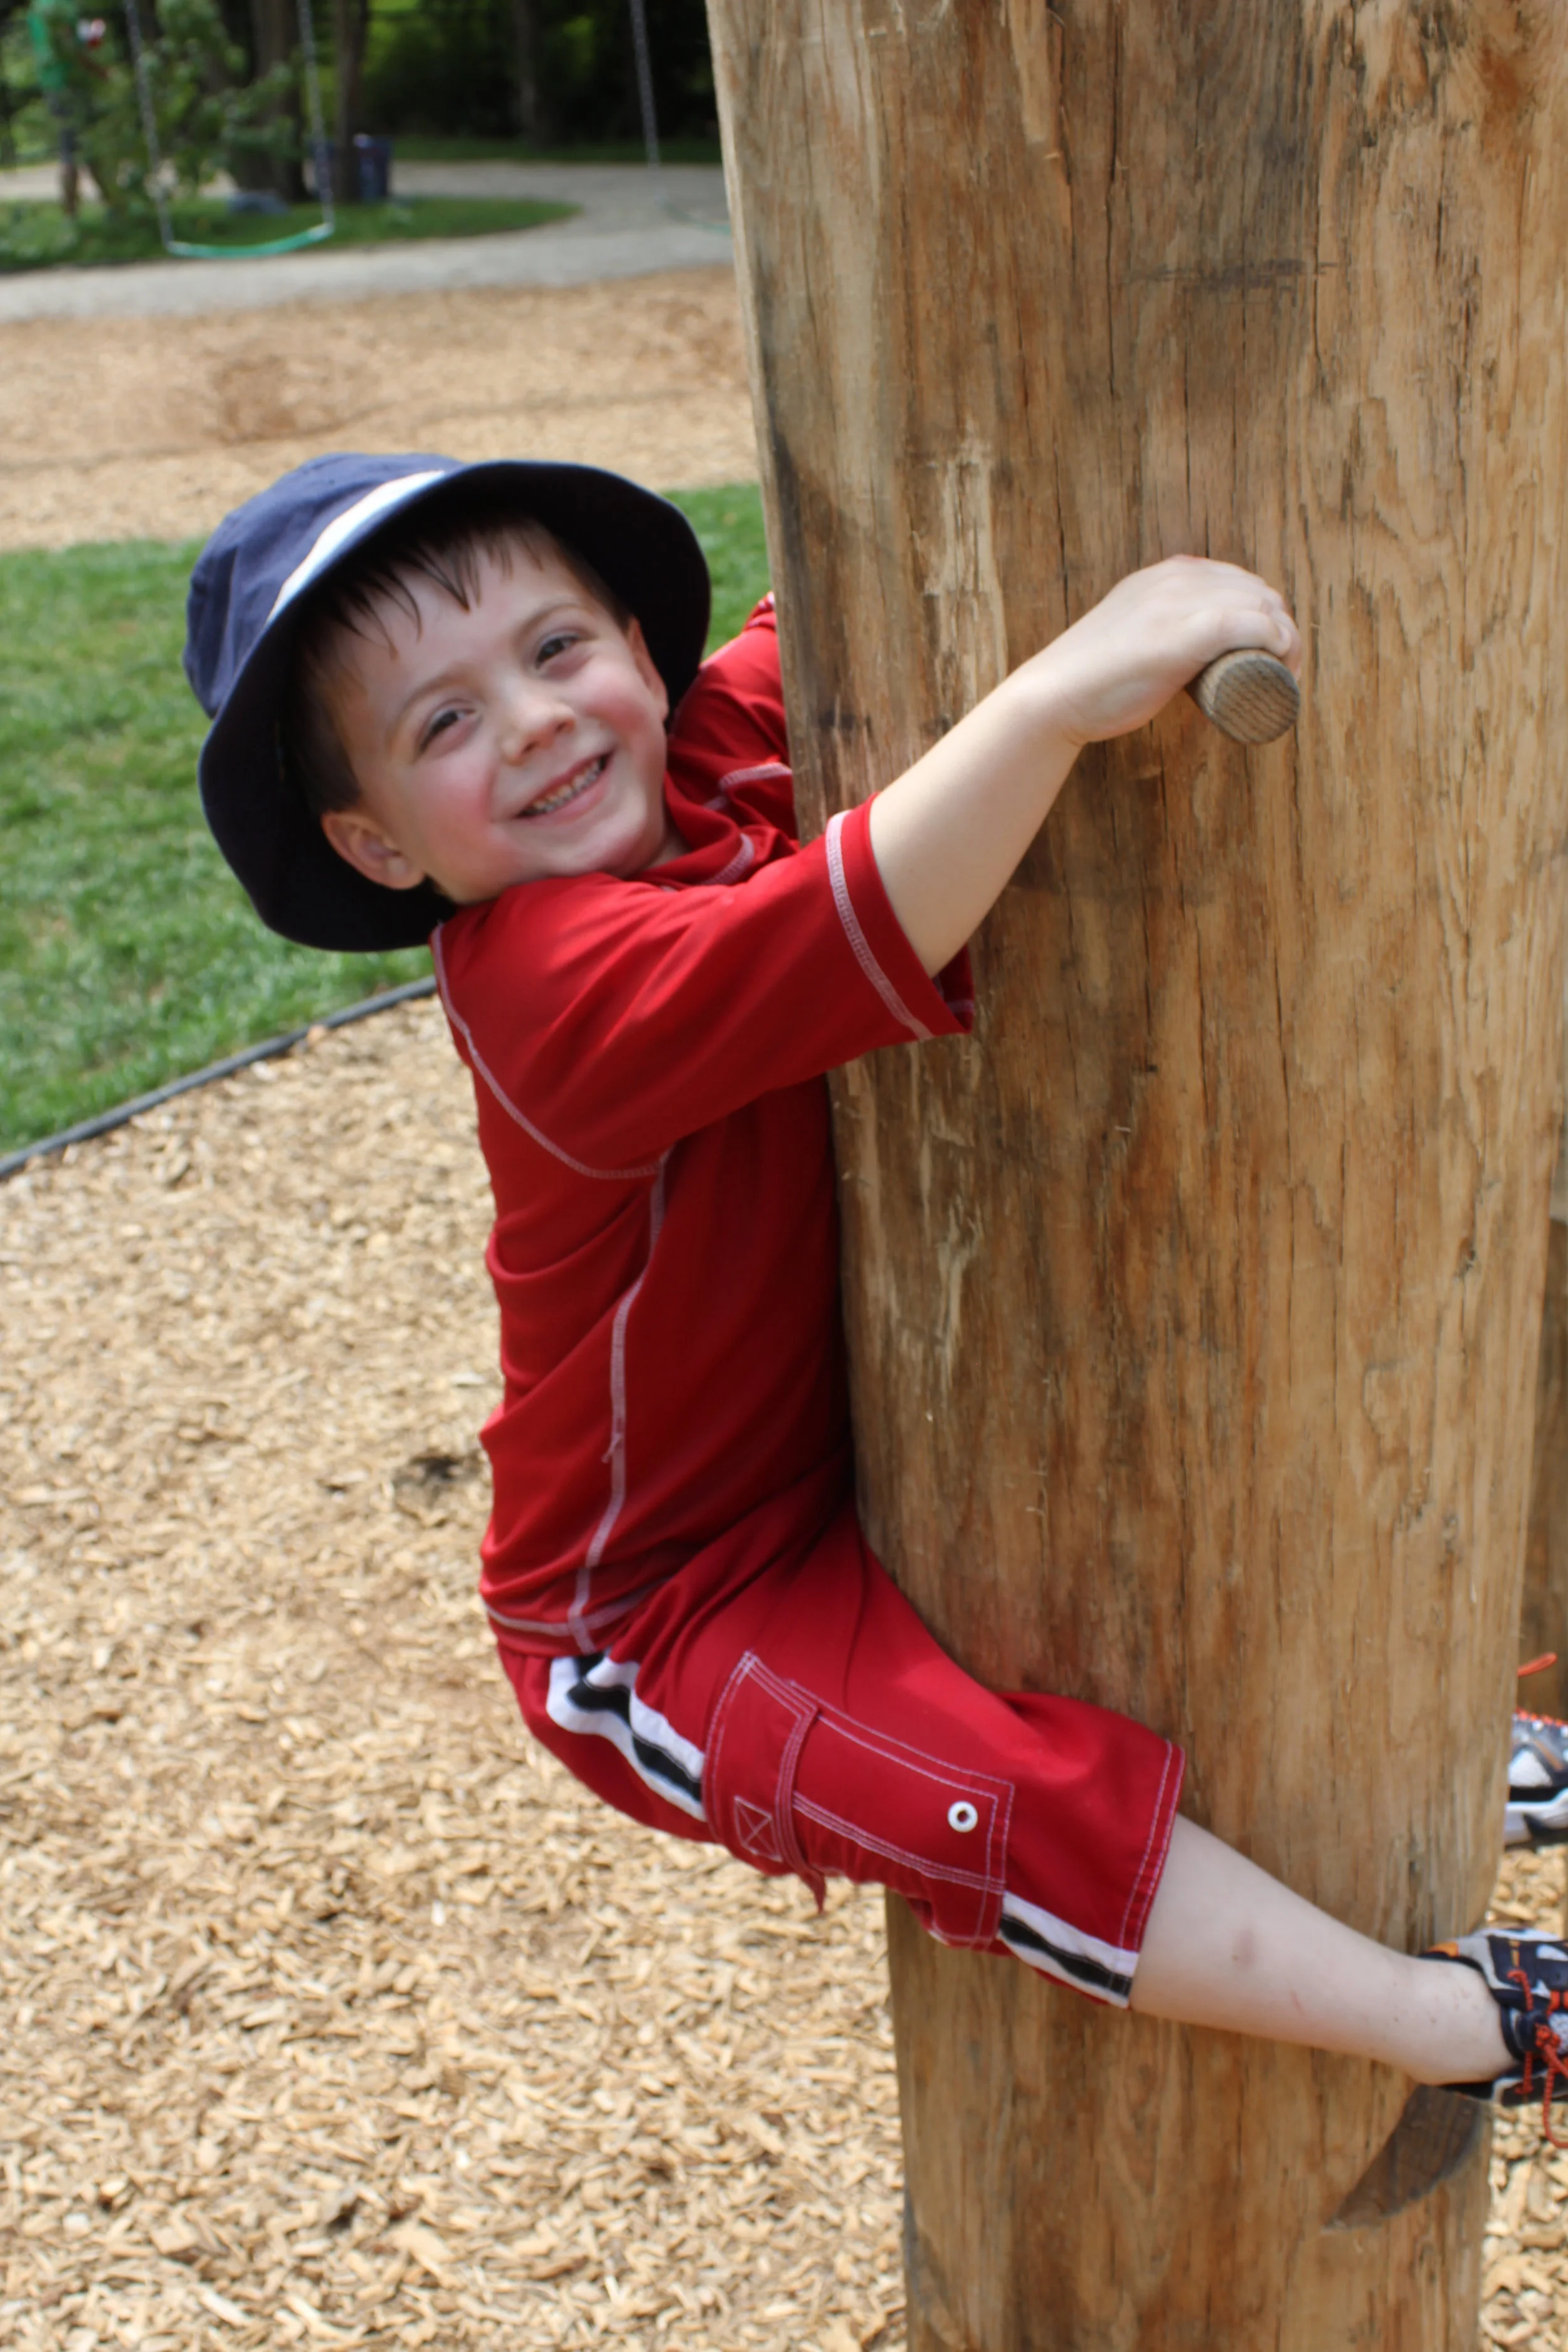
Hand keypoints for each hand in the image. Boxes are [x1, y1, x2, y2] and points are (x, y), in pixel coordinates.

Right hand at [1032, 556, 1300, 748]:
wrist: (1055, 697)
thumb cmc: (1090, 680)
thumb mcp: (1128, 632)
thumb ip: (1148, 628)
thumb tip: (1166, 654)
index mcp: (1167, 573)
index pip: (1238, 579)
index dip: (1264, 612)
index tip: (1268, 652)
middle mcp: (1178, 577)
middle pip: (1257, 590)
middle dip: (1282, 627)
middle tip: (1283, 671)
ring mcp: (1180, 602)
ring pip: (1262, 606)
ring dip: (1288, 639)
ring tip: (1286, 676)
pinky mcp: (1184, 632)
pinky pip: (1251, 625)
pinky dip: (1277, 641)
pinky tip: (1281, 661)